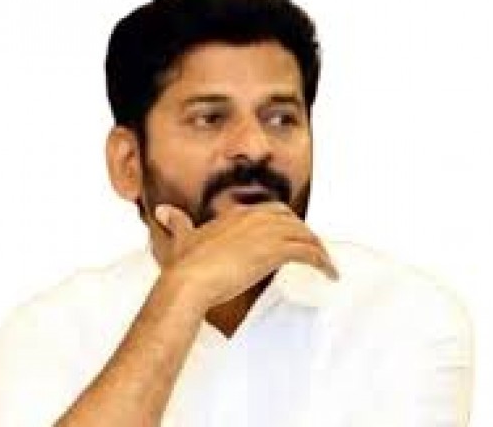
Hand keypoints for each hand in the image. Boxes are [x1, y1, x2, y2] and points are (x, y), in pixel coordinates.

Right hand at [154, 201, 337, 311]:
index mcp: (237, 214)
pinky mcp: (276, 251)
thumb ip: (176, 223)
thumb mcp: (181, 239)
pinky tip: (330, 274)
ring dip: (318, 249)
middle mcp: (255, 218)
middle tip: (312, 251)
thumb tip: (163, 210)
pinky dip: (323, 262)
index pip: (272, 212)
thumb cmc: (184, 265)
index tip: (290, 238)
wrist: (189, 281)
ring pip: (305, 235)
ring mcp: (267, 233)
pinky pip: (309, 252)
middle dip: (304, 234)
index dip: (284, 225)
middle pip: (292, 221)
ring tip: (326, 265)